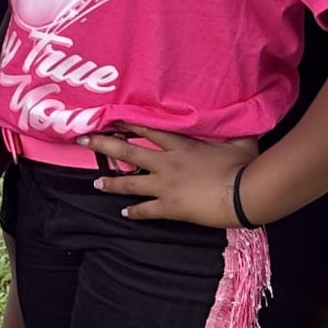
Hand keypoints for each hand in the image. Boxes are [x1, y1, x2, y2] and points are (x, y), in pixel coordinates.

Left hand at [85, 128, 259, 228]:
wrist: (243, 194)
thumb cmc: (243, 166)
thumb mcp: (240, 140)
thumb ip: (234, 127)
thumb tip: (245, 113)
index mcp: (181, 145)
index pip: (148, 130)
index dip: (127, 123)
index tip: (109, 118)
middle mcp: (166, 163)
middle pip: (127, 152)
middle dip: (102, 144)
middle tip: (82, 140)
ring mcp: (165, 186)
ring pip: (128, 183)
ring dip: (110, 183)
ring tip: (95, 182)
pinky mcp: (169, 207)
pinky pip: (145, 210)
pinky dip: (134, 212)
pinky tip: (124, 213)